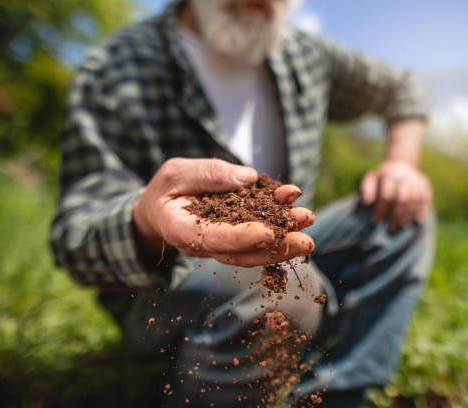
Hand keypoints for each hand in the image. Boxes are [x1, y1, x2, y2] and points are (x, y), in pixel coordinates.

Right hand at [132, 158, 314, 266]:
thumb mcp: (176, 173)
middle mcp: (207, 245)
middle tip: (306, 241)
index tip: (269, 232)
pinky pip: (259, 234)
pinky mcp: (237, 236)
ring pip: (256, 248)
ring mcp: (224, 244)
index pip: (215, 240)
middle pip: (244, 253)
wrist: (160, 209)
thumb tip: (249, 178)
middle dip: (277, 246)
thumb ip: (208, 174)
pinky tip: (296, 209)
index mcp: (184, 232)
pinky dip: (279, 222)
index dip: (242, 238)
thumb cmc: (165, 190)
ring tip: (307, 220)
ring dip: (285, 237)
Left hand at [360, 160, 431, 230]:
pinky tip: (417, 220)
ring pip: (415, 199)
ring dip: (408, 215)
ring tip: (401, 226)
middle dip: (396, 215)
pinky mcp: (425, 184)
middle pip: (402, 198)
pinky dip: (422, 210)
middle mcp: (404, 176)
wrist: (401, 163)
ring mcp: (416, 179)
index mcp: (389, 174)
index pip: (386, 195)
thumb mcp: (370, 178)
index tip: (375, 221)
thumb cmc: (382, 177)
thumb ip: (366, 189)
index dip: (381, 209)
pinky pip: (426, 198)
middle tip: (391, 228)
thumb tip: (366, 202)